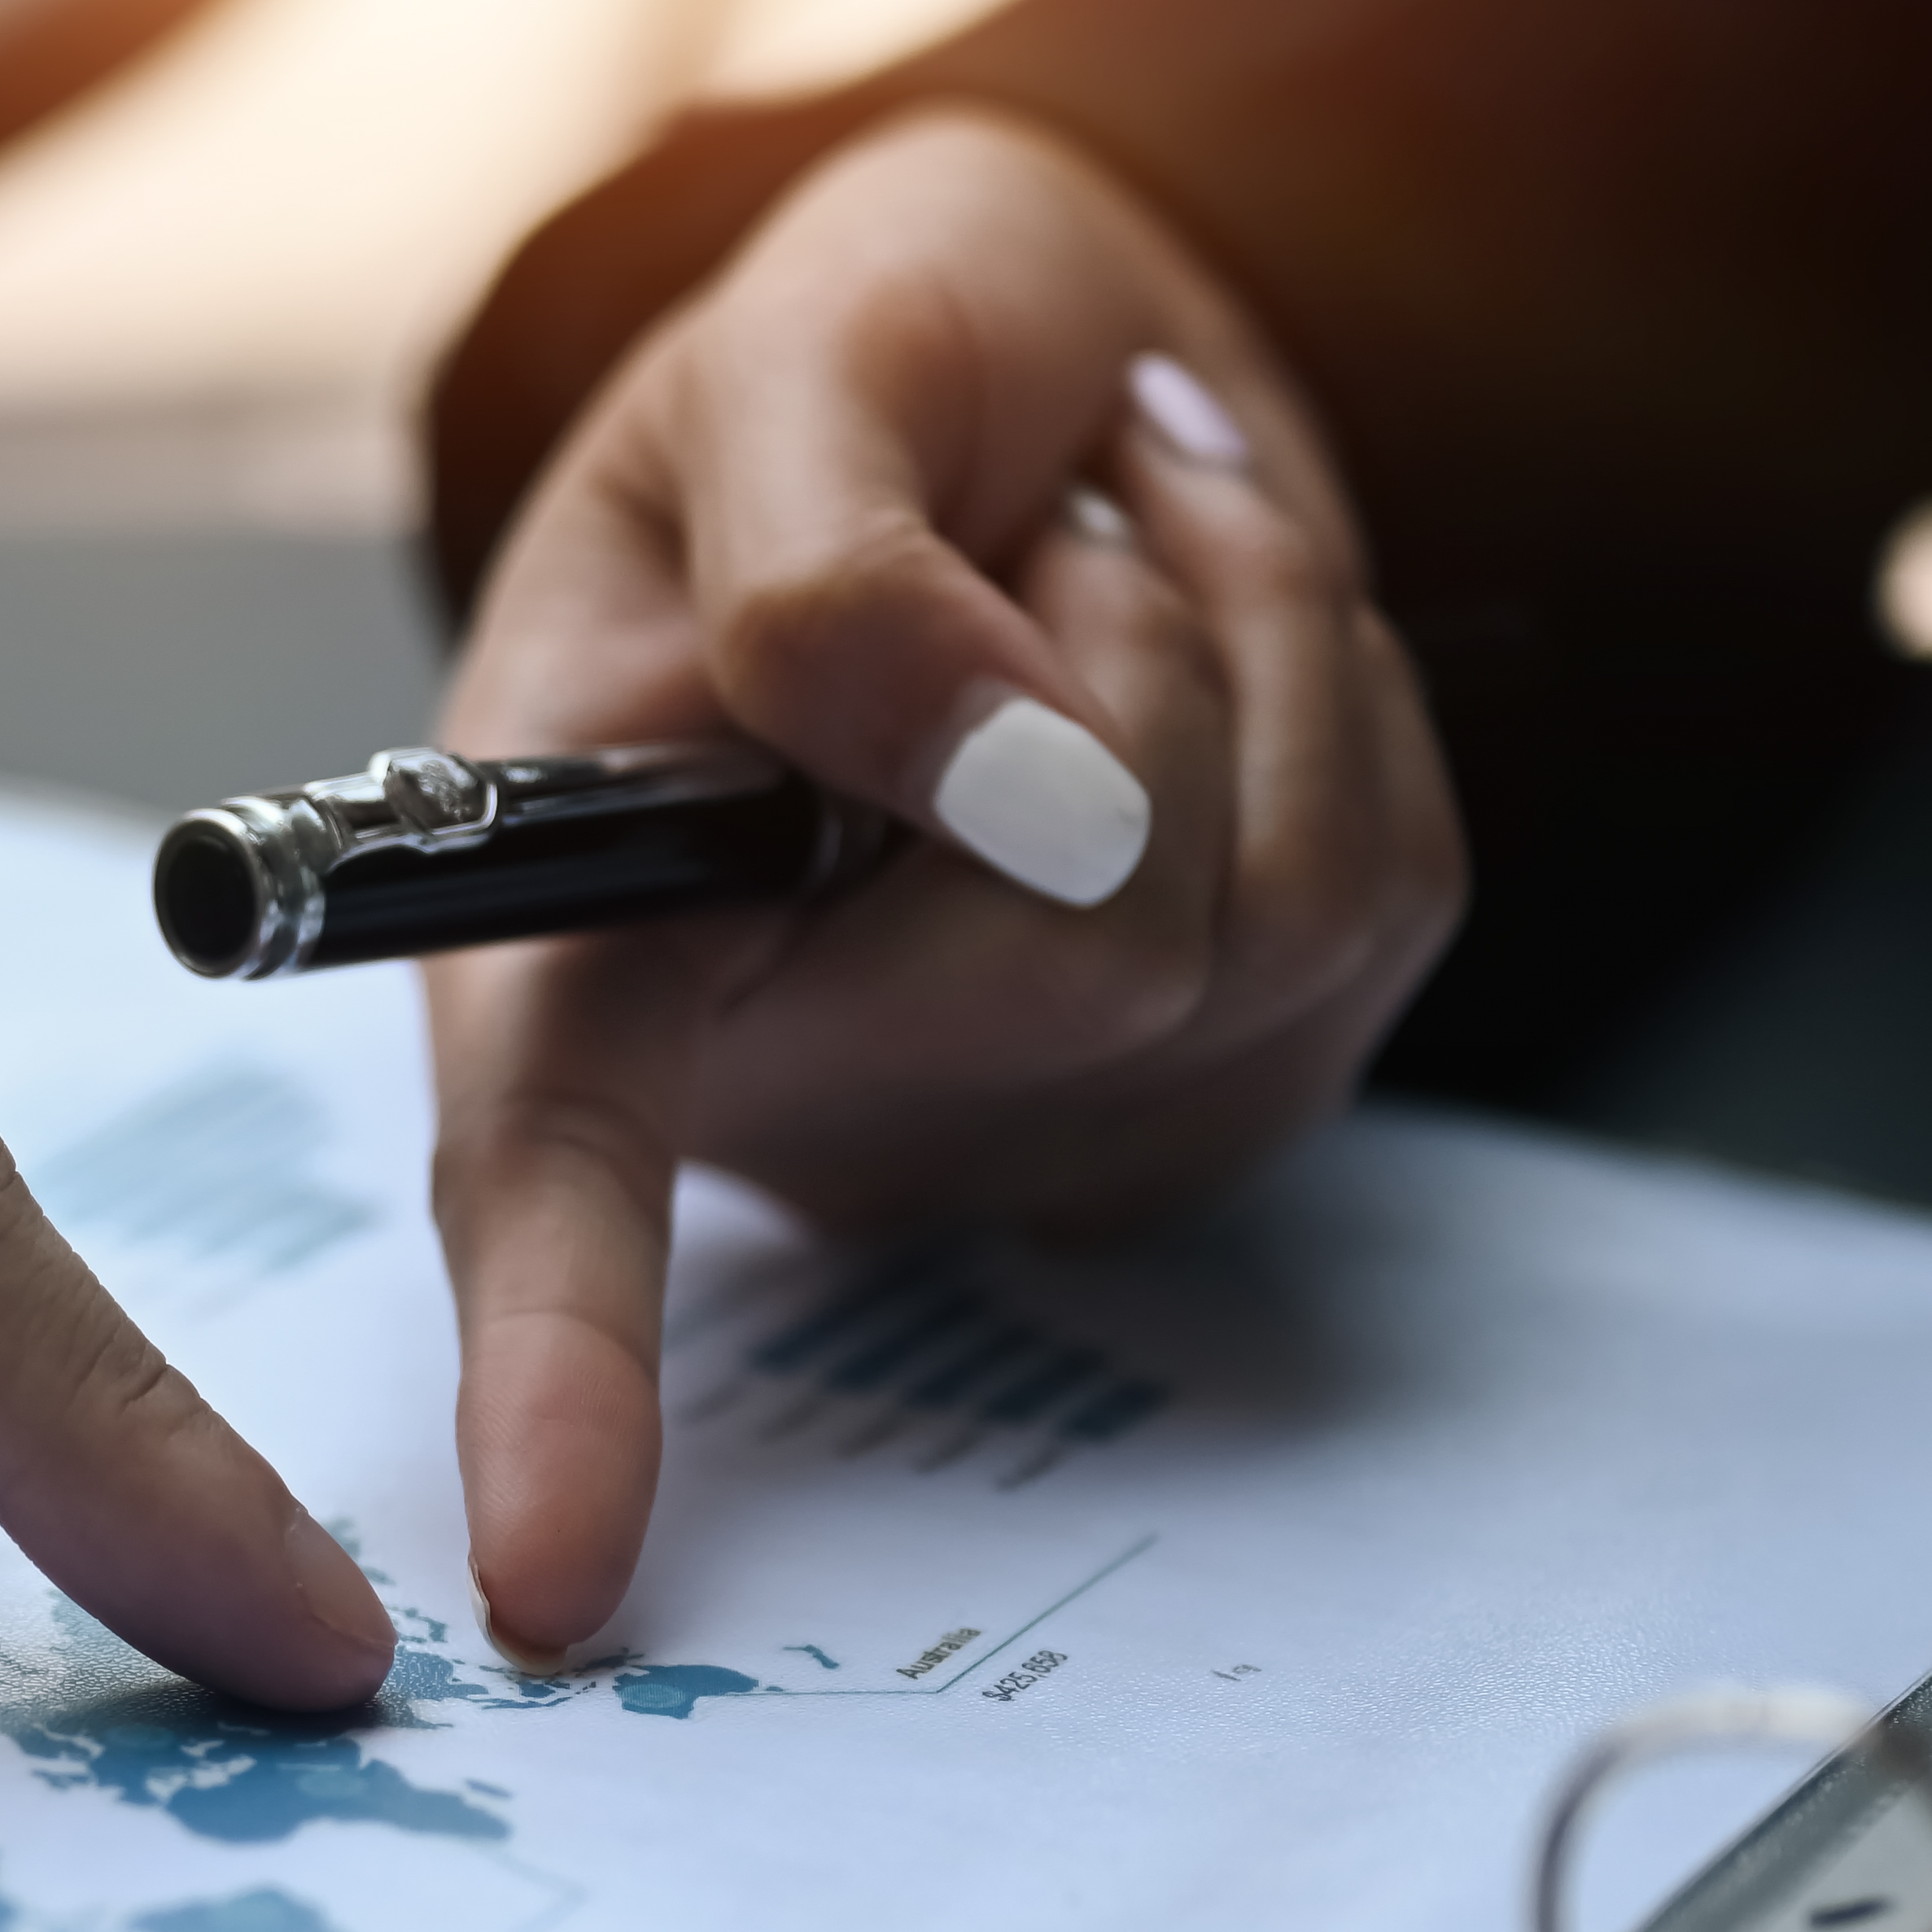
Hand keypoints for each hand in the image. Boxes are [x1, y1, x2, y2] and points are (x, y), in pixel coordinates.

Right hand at [430, 108, 1462, 1662]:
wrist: (1039, 349)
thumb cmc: (848, 359)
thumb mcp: (776, 361)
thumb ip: (832, 568)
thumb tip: (1003, 781)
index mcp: (575, 933)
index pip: (547, 1187)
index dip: (553, 1381)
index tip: (549, 1582)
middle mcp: (780, 1078)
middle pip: (1074, 961)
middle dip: (1119, 658)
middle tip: (1025, 513)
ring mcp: (1020, 1110)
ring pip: (1258, 912)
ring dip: (1237, 633)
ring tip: (1101, 535)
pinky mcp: (1232, 1084)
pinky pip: (1383, 895)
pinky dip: (1335, 687)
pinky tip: (1201, 621)